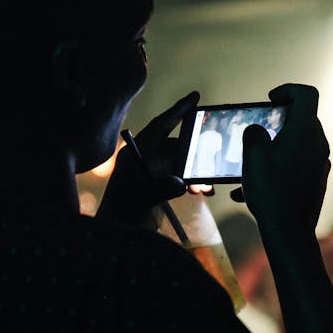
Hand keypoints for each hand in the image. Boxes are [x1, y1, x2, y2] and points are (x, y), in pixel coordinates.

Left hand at [96, 91, 199, 227]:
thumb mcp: (139, 200)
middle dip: (196, 152)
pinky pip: (182, 178)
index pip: (159, 126)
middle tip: (214, 155)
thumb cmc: (121, 216)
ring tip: (208, 185)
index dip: (177, 111)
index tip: (195, 97)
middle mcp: (145, 160)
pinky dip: (194, 183)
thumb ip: (160, 189)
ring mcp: (153, 174)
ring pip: (182, 164)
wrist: (117, 235)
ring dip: (197, 172)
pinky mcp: (160, 187)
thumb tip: (182, 184)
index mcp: (136, 154)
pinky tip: (204, 191)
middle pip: (175, 145)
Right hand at [238, 83, 329, 237]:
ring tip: (250, 164)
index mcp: (306, 131)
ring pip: (297, 145)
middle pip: (302, 120)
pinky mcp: (317, 182)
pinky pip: (297, 166)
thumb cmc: (271, 190)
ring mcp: (320, 164)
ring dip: (274, 148)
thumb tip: (257, 131)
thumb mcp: (253, 155)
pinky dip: (278, 169)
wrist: (289, 230)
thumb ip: (254, 134)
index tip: (271, 99)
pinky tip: (251, 189)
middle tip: (258, 129)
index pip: (307, 95)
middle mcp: (318, 144)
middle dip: (277, 122)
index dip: (288, 90)